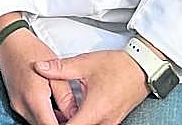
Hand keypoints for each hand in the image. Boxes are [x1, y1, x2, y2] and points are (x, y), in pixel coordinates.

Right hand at [0, 24, 77, 123]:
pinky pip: (32, 118)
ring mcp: (17, 106)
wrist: (10, 42)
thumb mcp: (57, 73)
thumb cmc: (32, 51)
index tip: (76, 123)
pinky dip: (44, 116)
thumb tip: (76, 116)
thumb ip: (66, 99)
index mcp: (34, 98)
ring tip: (67, 113)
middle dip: (60, 124)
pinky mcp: (16, 104)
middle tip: (75, 118)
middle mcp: (23, 106)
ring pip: (38, 123)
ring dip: (52, 121)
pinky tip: (54, 108)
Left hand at [32, 50, 149, 124]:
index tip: (46, 118)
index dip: (54, 124)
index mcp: (95, 110)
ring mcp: (111, 123)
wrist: (143, 68)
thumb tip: (39, 67)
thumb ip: (59, 68)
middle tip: (50, 114)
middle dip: (62, 123)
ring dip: (73, 123)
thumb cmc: (117, 66)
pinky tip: (73, 113)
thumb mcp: (85, 63)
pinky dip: (83, 122)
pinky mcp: (113, 121)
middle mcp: (105, 121)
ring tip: (60, 114)